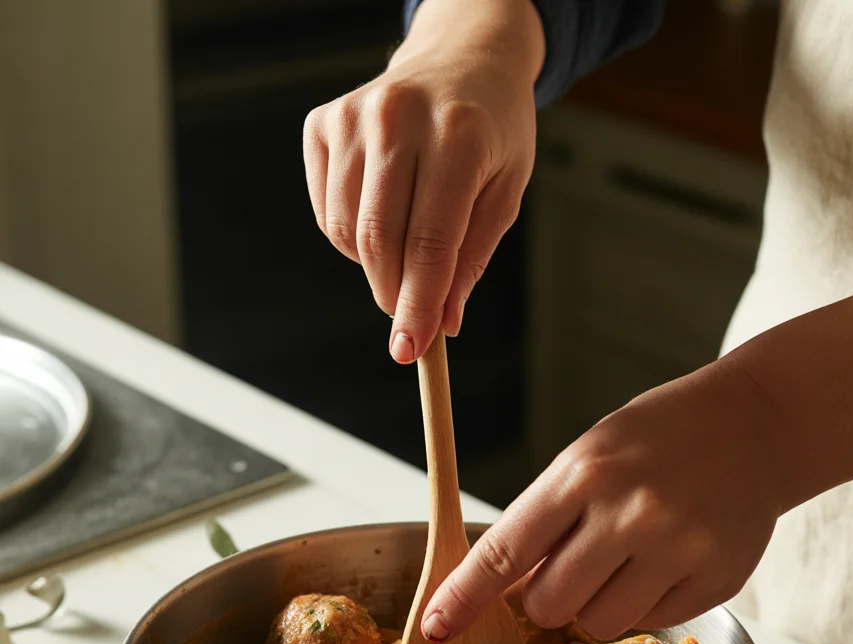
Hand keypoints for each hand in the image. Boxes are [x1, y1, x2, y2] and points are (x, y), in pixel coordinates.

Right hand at [302, 0, 543, 362]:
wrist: (461, 59)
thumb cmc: (491, 131)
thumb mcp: (504, 193)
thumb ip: (470, 261)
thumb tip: (440, 324)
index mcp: (458, 135)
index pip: (429, 242)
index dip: (417, 305)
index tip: (409, 350)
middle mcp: (398, 117)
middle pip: (379, 241)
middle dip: (393, 294)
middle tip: (409, 317)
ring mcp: (352, 117)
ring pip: (348, 232)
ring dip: (375, 265)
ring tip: (407, 245)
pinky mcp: (322, 123)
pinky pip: (328, 212)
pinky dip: (352, 236)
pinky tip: (383, 215)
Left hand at [422, 357, 785, 641]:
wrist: (758, 424)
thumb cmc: (658, 437)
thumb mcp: (589, 456)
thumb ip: (544, 520)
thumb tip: (500, 588)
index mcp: (584, 473)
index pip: (505, 550)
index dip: (464, 597)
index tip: (435, 628)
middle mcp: (630, 513)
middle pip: (548, 605)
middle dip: (547, 597)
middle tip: (575, 563)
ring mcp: (677, 550)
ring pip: (598, 623)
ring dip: (596, 605)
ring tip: (626, 557)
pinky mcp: (716, 581)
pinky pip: (650, 624)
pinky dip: (644, 604)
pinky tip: (665, 560)